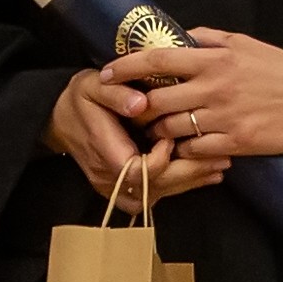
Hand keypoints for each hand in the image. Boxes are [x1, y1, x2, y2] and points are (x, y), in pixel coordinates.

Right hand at [47, 68, 227, 198]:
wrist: (62, 119)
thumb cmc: (82, 100)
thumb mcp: (93, 86)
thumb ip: (116, 94)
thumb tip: (141, 104)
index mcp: (103, 152)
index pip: (137, 171)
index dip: (160, 159)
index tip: (171, 137)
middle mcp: (110, 178)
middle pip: (154, 188)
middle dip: (188, 173)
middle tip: (219, 158)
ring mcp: (117, 188)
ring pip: (159, 194)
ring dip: (191, 180)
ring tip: (220, 164)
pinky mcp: (127, 190)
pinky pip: (157, 193)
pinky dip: (183, 183)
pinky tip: (206, 172)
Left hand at [116, 28, 282, 166]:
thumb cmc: (280, 70)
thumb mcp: (244, 43)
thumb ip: (209, 39)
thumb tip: (181, 36)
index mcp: (214, 60)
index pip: (158, 60)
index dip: (126, 67)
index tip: (106, 73)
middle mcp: (214, 88)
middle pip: (156, 101)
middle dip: (138, 109)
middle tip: (134, 111)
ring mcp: (223, 118)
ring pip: (171, 128)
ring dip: (160, 132)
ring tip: (160, 131)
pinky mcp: (235, 142)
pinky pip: (195, 150)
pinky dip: (185, 150)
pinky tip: (187, 146)